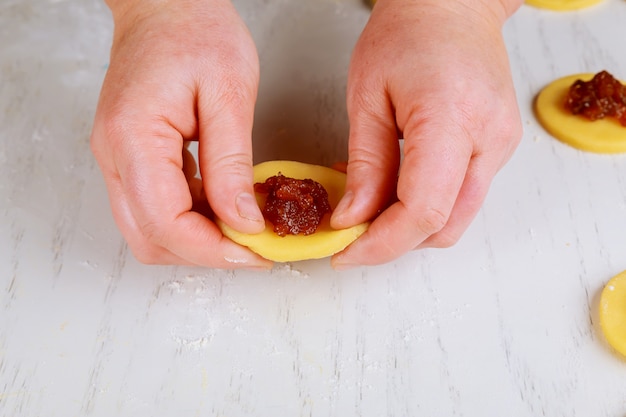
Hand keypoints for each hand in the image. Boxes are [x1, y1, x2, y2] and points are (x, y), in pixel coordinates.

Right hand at [91, 0, 270, 268]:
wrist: (167, 5)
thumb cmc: (197, 32)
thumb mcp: (229, 95)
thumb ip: (233, 166)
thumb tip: (243, 222)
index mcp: (133, 138)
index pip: (165, 223)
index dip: (212, 249)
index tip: (256, 252)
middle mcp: (113, 155)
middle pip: (150, 239)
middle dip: (204, 253)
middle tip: (253, 246)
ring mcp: (116, 159)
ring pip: (150, 230)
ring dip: (198, 239)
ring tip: (243, 224)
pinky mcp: (129, 159)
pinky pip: (155, 207)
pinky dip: (191, 218)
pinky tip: (224, 203)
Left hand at [331, 0, 522, 267]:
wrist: (452, 7)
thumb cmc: (408, 33)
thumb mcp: (367, 96)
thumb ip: (365, 164)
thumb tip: (354, 218)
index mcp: (451, 118)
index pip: (422, 210)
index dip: (381, 244)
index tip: (346, 253)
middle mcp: (489, 138)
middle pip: (444, 227)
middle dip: (393, 243)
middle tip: (351, 235)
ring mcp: (500, 146)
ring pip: (454, 220)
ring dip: (409, 228)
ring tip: (369, 209)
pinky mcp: (498, 148)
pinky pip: (461, 198)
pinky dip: (425, 206)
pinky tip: (395, 190)